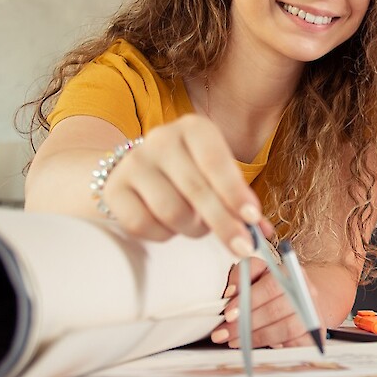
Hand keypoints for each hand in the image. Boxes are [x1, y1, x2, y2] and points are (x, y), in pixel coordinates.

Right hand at [101, 115, 264, 256]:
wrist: (132, 169)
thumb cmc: (187, 173)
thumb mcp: (216, 174)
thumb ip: (240, 200)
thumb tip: (263, 233)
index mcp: (193, 128)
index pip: (216, 161)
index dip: (234, 192)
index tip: (252, 218)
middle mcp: (161, 139)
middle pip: (196, 190)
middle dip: (224, 224)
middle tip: (242, 247)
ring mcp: (134, 163)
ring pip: (172, 211)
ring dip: (193, 229)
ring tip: (197, 225)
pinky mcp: (113, 189)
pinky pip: (143, 225)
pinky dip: (163, 234)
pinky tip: (169, 226)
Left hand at [211, 258, 318, 347]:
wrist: (302, 303)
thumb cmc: (272, 288)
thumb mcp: (257, 274)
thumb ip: (242, 275)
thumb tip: (230, 292)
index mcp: (291, 272)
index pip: (271, 285)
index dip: (249, 300)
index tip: (228, 313)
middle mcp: (305, 291)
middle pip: (277, 309)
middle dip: (246, 323)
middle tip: (223, 333)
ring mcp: (312, 313)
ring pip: (285, 329)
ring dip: (256, 337)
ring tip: (234, 341)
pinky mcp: (315, 334)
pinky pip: (294, 344)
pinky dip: (272, 346)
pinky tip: (254, 345)